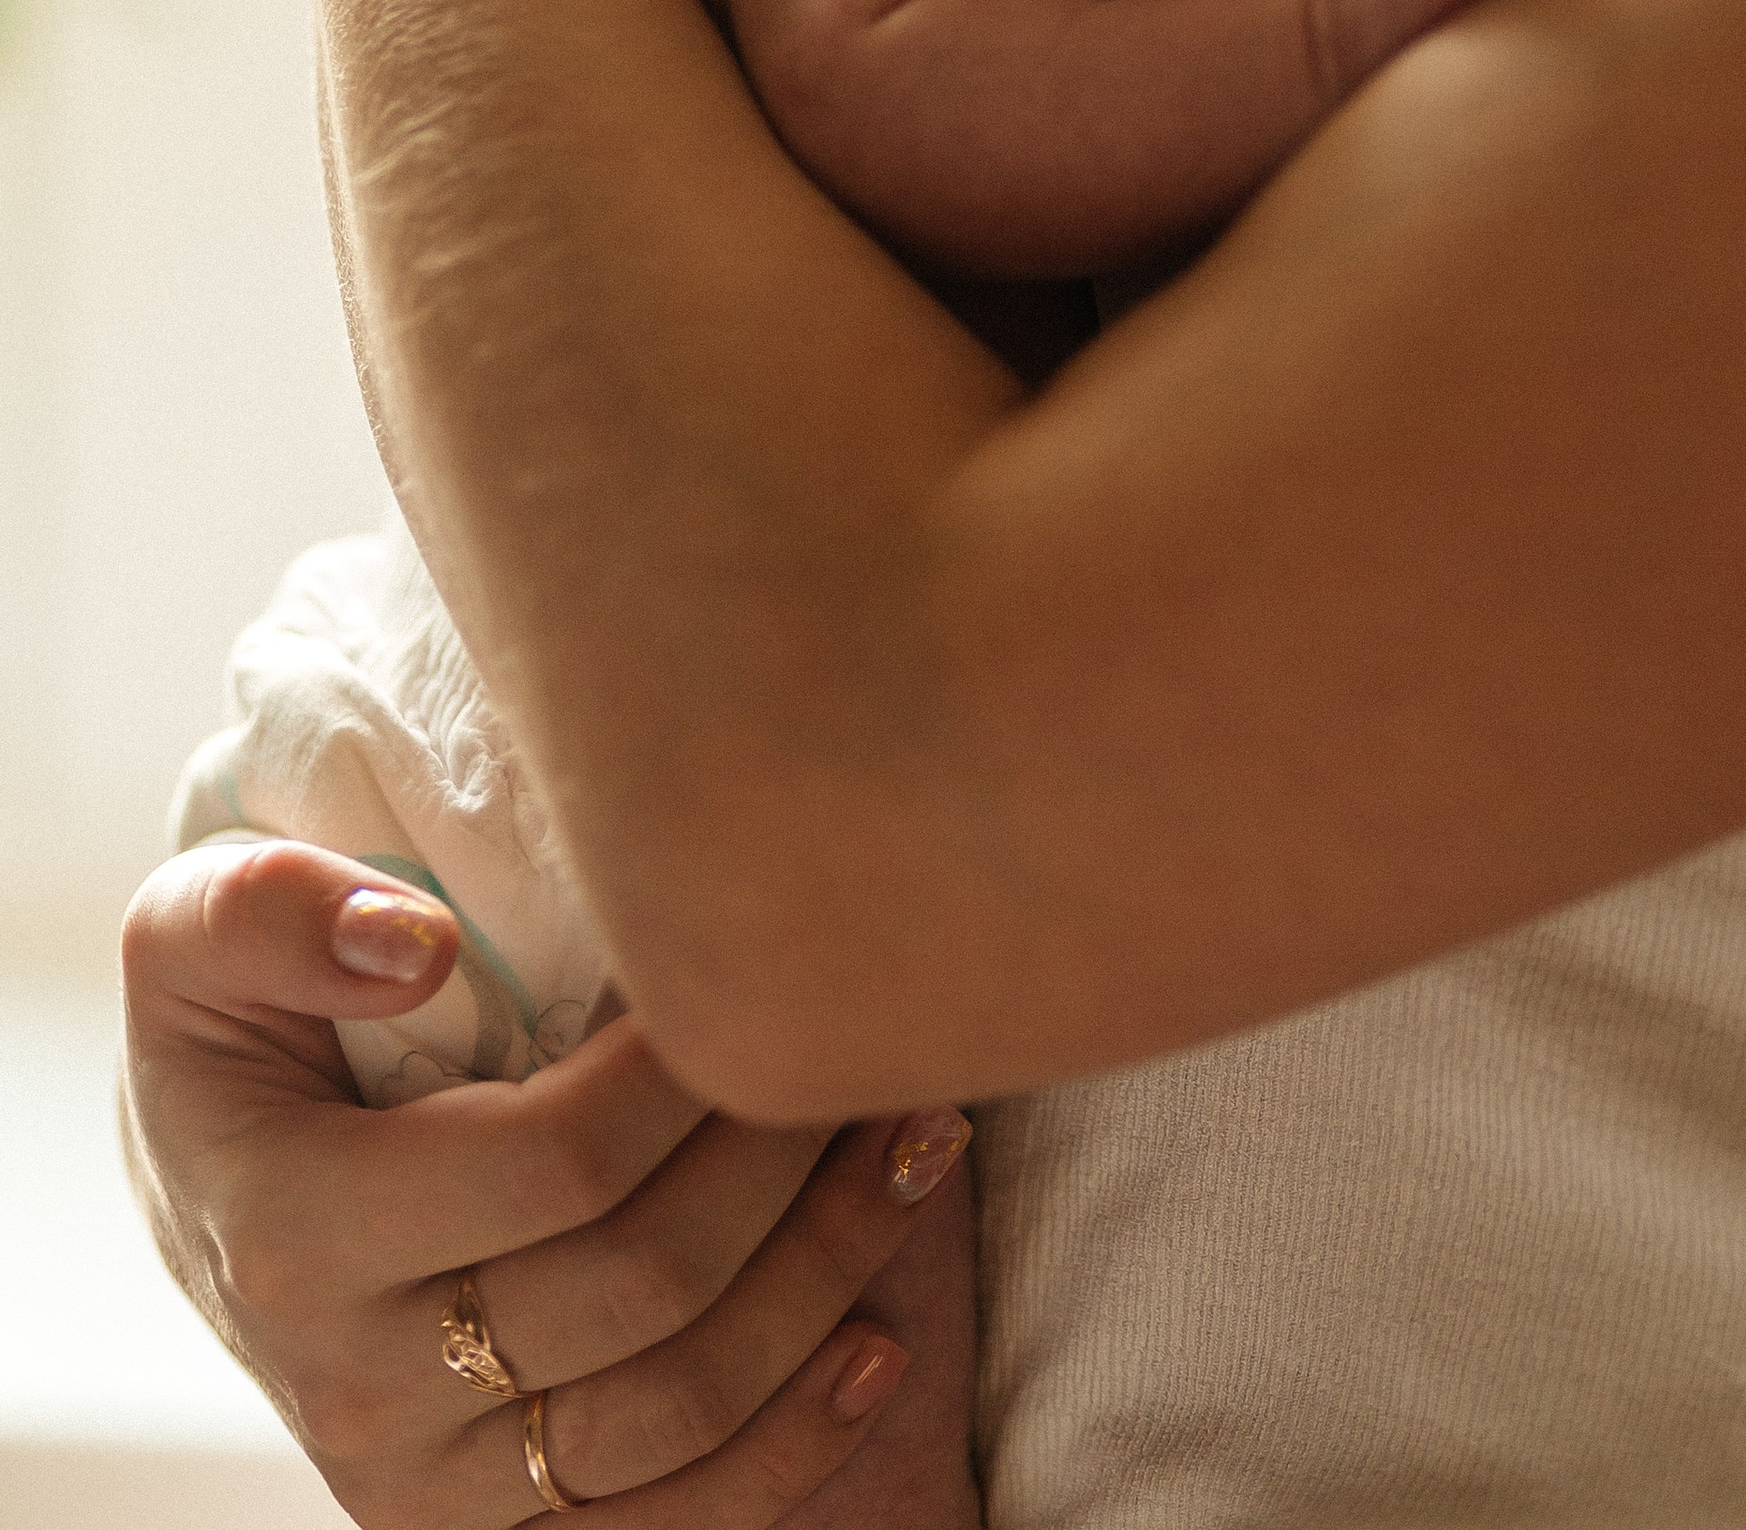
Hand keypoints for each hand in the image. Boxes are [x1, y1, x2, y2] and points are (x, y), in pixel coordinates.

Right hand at [122, 839, 973, 1524]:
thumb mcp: (195, 929)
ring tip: (921, 1141)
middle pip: (641, 1282)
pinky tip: (882, 1341)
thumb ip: (269, 908)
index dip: (687, 1071)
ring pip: (677, 1406)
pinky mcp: (493, 1529)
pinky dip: (793, 1446)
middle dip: (786, 1155)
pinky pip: (667, 1523)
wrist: (224, 1183)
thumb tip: (411, 944)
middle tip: (876, 1046)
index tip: (757, 968)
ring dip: (828, 1274)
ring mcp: (431, 1479)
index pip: (555, 1162)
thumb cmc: (247, 1017)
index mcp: (297, 1230)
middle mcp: (360, 1383)